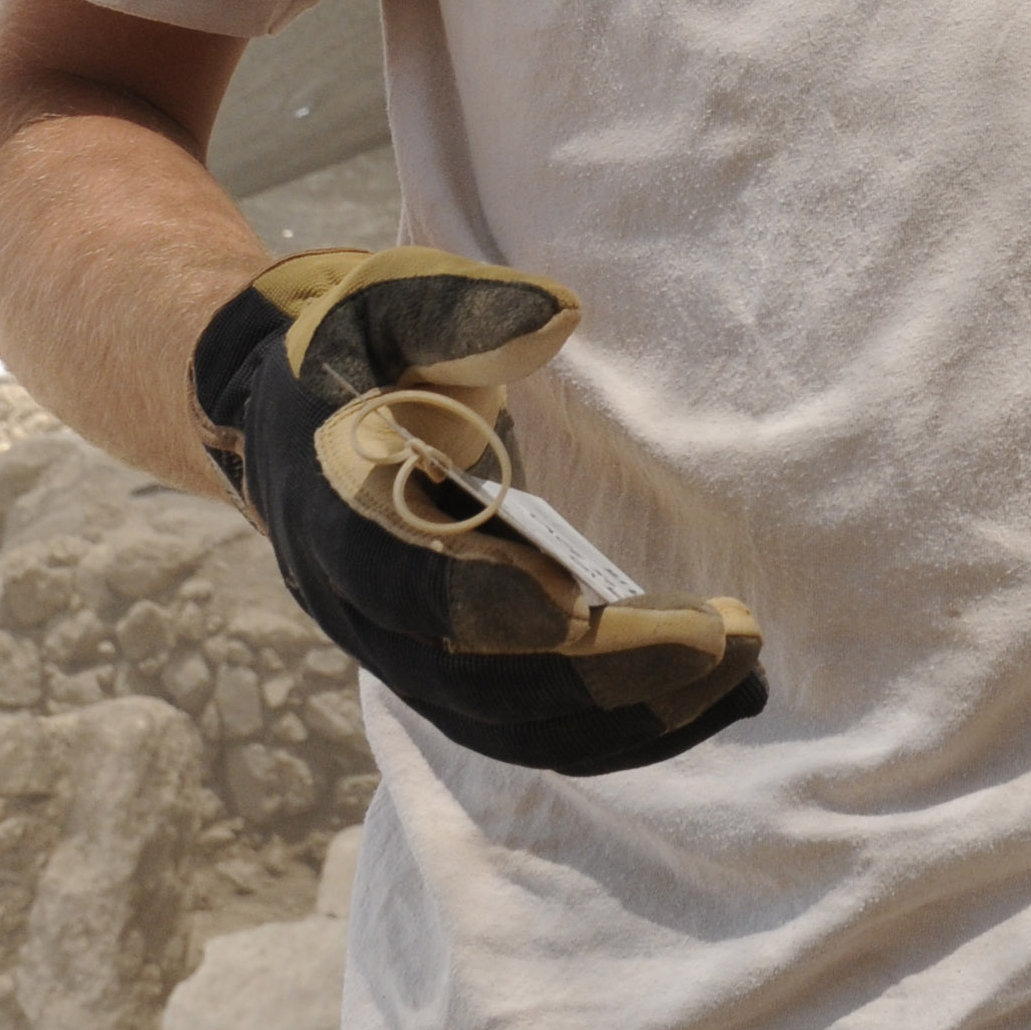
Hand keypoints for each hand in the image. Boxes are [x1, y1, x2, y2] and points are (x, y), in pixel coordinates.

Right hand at [192, 248, 765, 773]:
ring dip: (628, 718)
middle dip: (611, 677)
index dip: (499, 610)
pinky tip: (702, 701)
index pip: (415, 588)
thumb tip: (559, 314)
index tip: (597, 608)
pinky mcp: (442, 671)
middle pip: (482, 681)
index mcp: (342, 509)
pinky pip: (524, 727)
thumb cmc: (357, 346)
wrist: (287, 417)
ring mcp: (400, 651)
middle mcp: (362, 606)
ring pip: (509, 724)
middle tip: (732, 646)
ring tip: (743, 678)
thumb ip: (464, 309)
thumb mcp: (393, 299)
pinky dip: (611, 730)